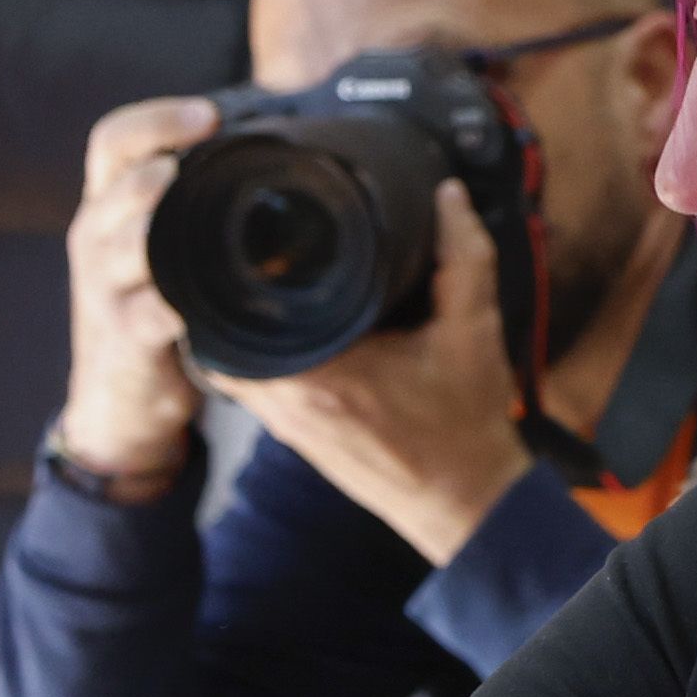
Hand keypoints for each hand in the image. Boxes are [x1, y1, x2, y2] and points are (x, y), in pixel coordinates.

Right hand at [51, 99, 218, 496]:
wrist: (119, 398)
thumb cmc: (149, 306)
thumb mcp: (158, 246)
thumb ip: (189, 203)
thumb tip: (268, 148)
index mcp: (107, 206)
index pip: (113, 140)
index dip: (156, 119)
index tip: (209, 114)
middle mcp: (95, 237)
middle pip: (115, 179)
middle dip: (154, 159)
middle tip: (196, 152)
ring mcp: (103, 289)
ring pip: (121, 242)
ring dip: (150, 220)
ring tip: (179, 201)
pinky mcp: (122, 337)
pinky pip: (143, 313)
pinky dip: (165, 304)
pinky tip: (190, 299)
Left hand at [226, 189, 533, 566]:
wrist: (465, 499)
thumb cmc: (466, 425)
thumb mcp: (474, 331)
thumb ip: (463, 256)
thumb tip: (447, 196)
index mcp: (321, 374)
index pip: (236, 317)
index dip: (227, 272)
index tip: (237, 235)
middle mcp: (287, 402)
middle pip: (222, 334)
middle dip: (226, 290)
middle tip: (238, 245)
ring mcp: (284, 423)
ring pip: (232, 361)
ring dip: (239, 323)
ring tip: (251, 275)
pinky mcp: (292, 434)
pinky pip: (253, 383)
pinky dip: (258, 353)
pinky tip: (278, 324)